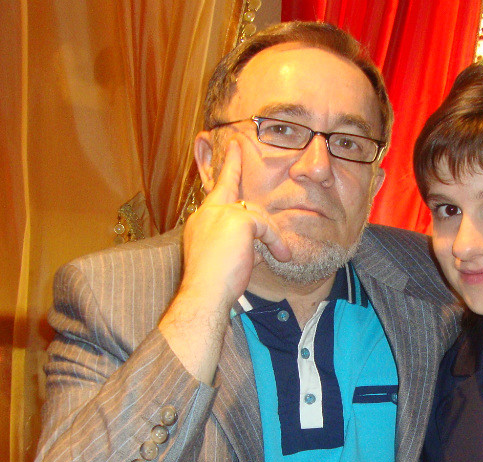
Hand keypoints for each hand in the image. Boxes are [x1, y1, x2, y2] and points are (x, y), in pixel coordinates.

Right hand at [160, 137, 290, 381]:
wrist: (203, 294)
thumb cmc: (213, 286)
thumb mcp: (229, 261)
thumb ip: (244, 247)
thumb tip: (262, 249)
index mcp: (201, 222)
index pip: (215, 192)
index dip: (226, 169)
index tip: (234, 147)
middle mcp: (206, 213)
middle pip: (231, 190)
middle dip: (238, 174)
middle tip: (241, 152)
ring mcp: (220, 213)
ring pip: (257, 215)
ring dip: (272, 236)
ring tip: (281, 256)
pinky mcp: (238, 219)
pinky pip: (265, 225)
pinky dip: (274, 241)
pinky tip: (278, 256)